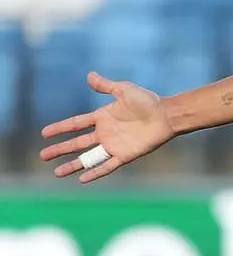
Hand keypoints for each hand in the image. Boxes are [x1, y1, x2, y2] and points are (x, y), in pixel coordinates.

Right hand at [39, 71, 174, 182]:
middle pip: (77, 143)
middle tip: (42, 156)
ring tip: (56, 173)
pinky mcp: (125, 155)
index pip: (76, 124)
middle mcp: (105, 133)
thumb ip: (106, 86)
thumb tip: (89, 75)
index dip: (60, 128)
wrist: (167, 115)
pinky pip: (107, 166)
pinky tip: (82, 179)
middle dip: (60, 149)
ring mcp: (114, 145)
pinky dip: (95, 172)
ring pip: (88, 157)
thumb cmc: (148, 101)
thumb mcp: (124, 90)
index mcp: (103, 117)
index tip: (44, 133)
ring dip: (72, 165)